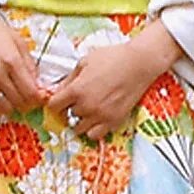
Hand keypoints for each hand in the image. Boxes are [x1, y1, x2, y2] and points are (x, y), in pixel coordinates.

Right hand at [0, 18, 46, 114]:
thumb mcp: (18, 42)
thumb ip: (30, 63)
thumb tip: (37, 81)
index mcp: (13, 62)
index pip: (31, 92)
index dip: (38, 98)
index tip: (40, 97)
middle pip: (20, 102)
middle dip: (28, 103)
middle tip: (30, 98)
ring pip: (5, 107)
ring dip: (14, 107)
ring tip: (16, 100)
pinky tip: (3, 101)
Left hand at [49, 24, 180, 141]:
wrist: (139, 63)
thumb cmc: (112, 58)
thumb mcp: (84, 62)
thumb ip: (69, 79)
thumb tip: (58, 91)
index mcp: (76, 90)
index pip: (54, 106)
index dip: (56, 102)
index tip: (61, 100)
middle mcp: (87, 106)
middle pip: (68, 116)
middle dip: (71, 108)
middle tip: (81, 99)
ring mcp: (101, 115)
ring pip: (80, 128)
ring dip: (81, 120)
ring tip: (89, 109)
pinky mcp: (114, 121)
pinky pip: (96, 135)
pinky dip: (94, 129)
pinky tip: (98, 117)